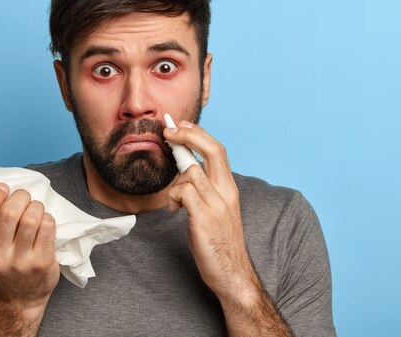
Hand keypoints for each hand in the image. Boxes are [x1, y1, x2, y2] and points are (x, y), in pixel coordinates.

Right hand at [0, 183, 59, 309]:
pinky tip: (44, 223)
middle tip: (24, 198)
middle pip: (9, 212)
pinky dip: (47, 218)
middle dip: (20, 196)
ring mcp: (21, 262)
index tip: (3, 188)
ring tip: (35, 210)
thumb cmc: (5, 261)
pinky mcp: (42, 263)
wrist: (20, 296)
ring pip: (31, 217)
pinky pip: (48, 226)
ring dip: (36, 206)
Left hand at [163, 121, 256, 300]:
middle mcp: (226, 192)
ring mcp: (217, 205)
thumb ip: (205, 189)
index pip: (217, 150)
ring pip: (192, 171)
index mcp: (229, 188)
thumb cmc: (219, 241)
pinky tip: (174, 210)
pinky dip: (173, 196)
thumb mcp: (216, 209)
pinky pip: (184, 192)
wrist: (232, 274)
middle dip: (188, 135)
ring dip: (175, 181)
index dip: (198, 134)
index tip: (181, 125)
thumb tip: (186, 171)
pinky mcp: (205, 219)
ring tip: (174, 201)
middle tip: (168, 131)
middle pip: (212, 149)